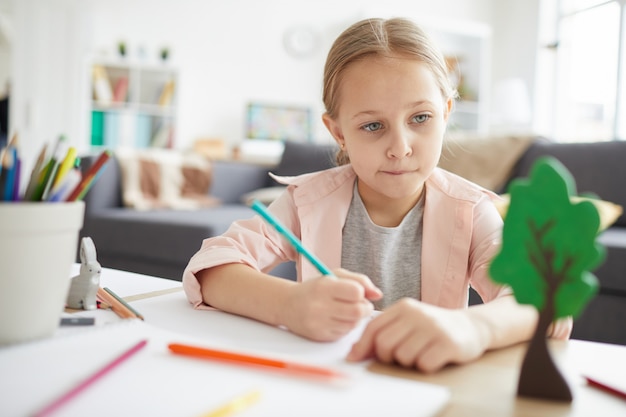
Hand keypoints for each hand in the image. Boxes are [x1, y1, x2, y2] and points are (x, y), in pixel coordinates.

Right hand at [281, 268, 381, 341]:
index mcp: (324, 287)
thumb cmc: (316, 288)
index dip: (361, 293)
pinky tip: (337, 319)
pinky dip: (346, 326)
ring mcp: (319, 323)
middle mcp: (319, 306)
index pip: (356, 292)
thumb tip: (379, 294)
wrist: (288, 305)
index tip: (357, 292)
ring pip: (353, 324)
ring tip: (346, 311)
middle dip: (364, 308)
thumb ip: (359, 281)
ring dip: (356, 318)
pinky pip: (344, 333)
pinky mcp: (320, 336)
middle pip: (358, 311)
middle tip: (360, 305)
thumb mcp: (334, 276)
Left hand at [347, 298, 489, 372]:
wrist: (471, 327)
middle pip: (384, 344)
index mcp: (404, 307)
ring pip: (403, 357)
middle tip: (400, 356)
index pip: (374, 327)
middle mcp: (418, 314)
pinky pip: (424, 364)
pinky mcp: (448, 343)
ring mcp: (434, 328)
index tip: (354, 359)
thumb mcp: (407, 322)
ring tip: (420, 353)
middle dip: (387, 357)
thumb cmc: (432, 328)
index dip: (362, 346)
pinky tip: (433, 357)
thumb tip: (353, 354)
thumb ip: (383, 332)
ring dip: (408, 362)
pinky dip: (425, 366)